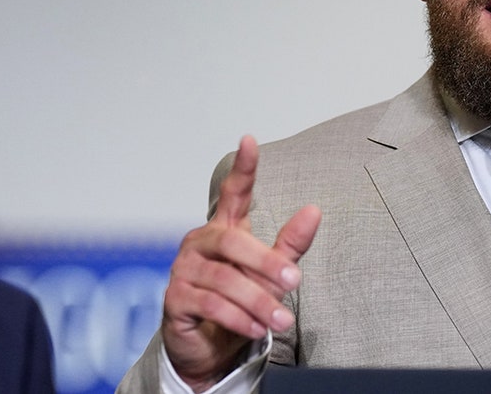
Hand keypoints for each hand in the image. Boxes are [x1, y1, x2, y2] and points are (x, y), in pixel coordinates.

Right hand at [160, 135, 321, 391]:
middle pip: (232, 242)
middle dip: (266, 262)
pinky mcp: (175, 299)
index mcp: (224, 230)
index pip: (232, 193)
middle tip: (295, 281)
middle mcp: (200, 243)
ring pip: (223, 279)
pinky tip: (256, 328)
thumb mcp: (268, 275)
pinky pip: (209, 304)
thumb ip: (289, 246)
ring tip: (282, 319)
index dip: (242, 168)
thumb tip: (314, 211)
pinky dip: (237, 317)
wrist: (208, 350)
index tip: (249, 141)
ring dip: (257, 300)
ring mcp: (184, 270)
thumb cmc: (238, 304)